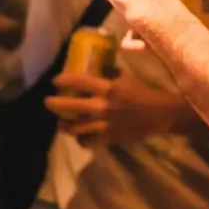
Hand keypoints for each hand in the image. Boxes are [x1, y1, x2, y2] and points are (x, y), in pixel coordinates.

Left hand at [46, 71, 186, 145]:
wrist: (159, 115)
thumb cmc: (143, 93)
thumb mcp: (126, 78)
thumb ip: (109, 74)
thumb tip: (97, 67)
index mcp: (107, 89)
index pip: (78, 82)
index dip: (63, 81)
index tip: (55, 81)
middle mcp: (102, 107)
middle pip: (69, 107)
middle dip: (54, 104)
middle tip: (49, 102)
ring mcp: (103, 125)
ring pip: (74, 127)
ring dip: (63, 124)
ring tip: (61, 122)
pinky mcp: (108, 138)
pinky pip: (87, 141)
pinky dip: (81, 139)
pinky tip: (80, 136)